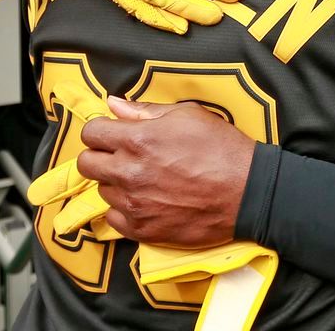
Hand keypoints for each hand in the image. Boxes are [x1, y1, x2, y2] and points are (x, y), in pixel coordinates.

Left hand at [77, 98, 255, 246]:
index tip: (113, 134)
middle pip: (87, 164)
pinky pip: (113, 220)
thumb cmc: (222, 148)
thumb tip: (114, 104)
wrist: (248, 192)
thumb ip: (145, 110)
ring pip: (102, 191)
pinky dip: (125, 210)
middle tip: (123, 156)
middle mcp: (129, 172)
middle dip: (100, 156)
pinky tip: (146, 201)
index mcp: (138, 140)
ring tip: (143, 179)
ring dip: (116, 183)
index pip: (92, 132)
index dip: (101, 131)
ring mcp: (134, 204)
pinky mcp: (142, 230)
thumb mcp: (188, 115)